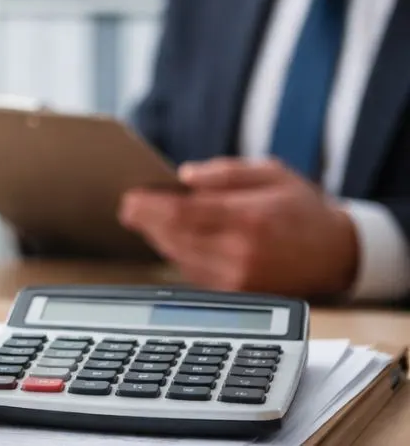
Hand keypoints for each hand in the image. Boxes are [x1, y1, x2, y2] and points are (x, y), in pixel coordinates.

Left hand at [118, 158, 359, 298]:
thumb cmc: (301, 208)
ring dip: (158, 238)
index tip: (129, 198)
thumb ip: (227, 172)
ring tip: (146, 219)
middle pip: (174, 237)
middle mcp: (242, 253)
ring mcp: (238, 278)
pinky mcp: (236, 294)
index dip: (149, 207)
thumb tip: (185, 176)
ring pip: (178, 257)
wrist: (337, 256)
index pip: (183, 214)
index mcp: (250, 218)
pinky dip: (177, 254)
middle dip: (146, 221)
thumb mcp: (272, 174)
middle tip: (129, 207)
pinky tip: (172, 239)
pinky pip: (192, 273)